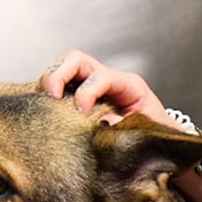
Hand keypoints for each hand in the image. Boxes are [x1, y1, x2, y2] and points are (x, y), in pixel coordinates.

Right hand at [40, 50, 174, 127]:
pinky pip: (58, 84)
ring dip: (51, 81)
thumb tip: (102, 125)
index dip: (87, 93)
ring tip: (46, 103)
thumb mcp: (145, 132)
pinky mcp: (79, 95)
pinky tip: (45, 107)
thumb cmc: (153, 135)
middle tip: (52, 99)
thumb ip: (125, 128)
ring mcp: (92, 84)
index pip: (101, 77)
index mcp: (129, 85)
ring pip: (63, 67)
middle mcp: (107, 79)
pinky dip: (47, 92)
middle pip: (76, 60)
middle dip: (59, 75)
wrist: (156, 141)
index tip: (81, 114)